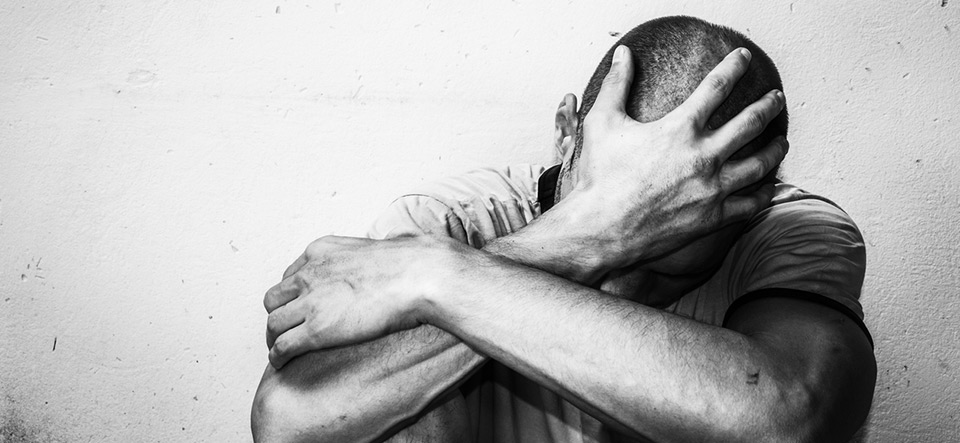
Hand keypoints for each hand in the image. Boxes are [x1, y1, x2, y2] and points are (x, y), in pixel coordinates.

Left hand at [262, 235, 447, 368]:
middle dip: (279, 315)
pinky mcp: (316, 329)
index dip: (292, 296)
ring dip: (274, 338)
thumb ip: (368, 253)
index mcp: (321, 250)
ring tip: (281, 349)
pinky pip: (283, 346)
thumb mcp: (377, 245)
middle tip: (287, 329)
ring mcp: (310, 302)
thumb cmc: (411, 264)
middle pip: (274, 299)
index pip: (290, 275)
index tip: (299, 308)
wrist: (418, 277)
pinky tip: (283, 363)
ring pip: (273, 324)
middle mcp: (309, 273)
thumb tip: (392, 244)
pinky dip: (278, 357)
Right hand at [562, 45, 787, 269]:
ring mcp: (712, 188)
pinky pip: (751, 203)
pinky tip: (769, 185)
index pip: (717, 86)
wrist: (601, 229)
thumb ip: (616, 84)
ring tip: (781, 140)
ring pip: (760, 163)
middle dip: (768, 105)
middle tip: (777, 97)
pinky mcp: (713, 217)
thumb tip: (623, 53)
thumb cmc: (599, 177)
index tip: (744, 57)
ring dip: (776, 147)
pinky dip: (765, 192)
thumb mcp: (602, 122)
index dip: (734, 66)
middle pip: (750, 122)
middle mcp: (703, 156)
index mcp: (680, 129)